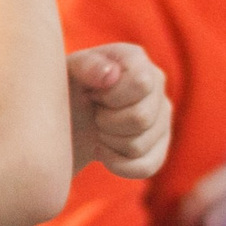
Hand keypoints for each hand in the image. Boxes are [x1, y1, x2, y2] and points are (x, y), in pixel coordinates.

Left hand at [66, 44, 168, 179]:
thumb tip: (111, 74)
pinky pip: (147, 167)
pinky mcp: (160, 144)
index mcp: (135, 58)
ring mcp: (162, 114)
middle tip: (93, 115)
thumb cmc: (63, 89)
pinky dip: (118, 165)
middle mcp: (156, 82)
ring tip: (97, 129)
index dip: (109, 98)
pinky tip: (103, 151)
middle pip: (141, 118)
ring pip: (140, 146)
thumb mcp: (65, 73)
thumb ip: (86, 65)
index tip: (91, 95)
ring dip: (109, 143)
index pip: (141, 84)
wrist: (63, 118)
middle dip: (106, 123)